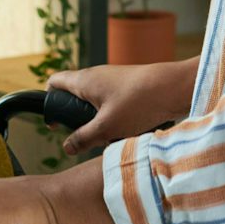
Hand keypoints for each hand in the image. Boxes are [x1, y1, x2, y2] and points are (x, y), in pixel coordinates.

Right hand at [49, 59, 195, 157]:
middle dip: (77, 119)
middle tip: (85, 136)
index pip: (55, 82)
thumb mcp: (107, 127)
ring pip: (96, 104)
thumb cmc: (139, 102)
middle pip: (75, 97)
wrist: (175, 87)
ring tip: (109, 137)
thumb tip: (67, 147)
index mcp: (85, 80)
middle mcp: (97, 77)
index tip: (55, 122)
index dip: (49, 101)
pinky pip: (113, 105)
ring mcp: (114, 81)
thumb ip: (83, 138)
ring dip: (98, 122)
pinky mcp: (129, 88)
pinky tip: (127, 132)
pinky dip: (115, 119)